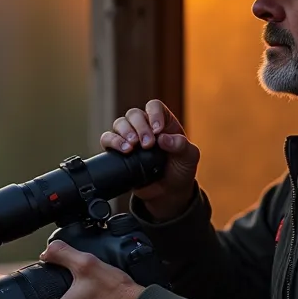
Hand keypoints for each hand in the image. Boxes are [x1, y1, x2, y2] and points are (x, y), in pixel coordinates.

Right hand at [99, 99, 199, 217]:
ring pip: (120, 123)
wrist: (169, 192)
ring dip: (125, 133)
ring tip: (132, 147)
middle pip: (134, 114)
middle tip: (147, 144)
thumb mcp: (190, 157)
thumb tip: (163, 139)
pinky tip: (124, 150)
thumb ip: (181, 145)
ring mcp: (130, 138)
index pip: (154, 106)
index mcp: (163, 121)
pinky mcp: (118, 151)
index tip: (158, 130)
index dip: (154, 114)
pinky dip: (112, 141)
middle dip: (140, 127)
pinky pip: (107, 138)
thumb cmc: (181, 169)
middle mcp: (144, 126)